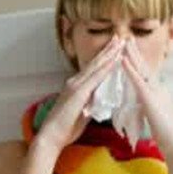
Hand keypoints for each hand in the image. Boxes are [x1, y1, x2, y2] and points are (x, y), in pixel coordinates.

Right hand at [36, 34, 123, 153]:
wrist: (52, 136)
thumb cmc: (66, 128)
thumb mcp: (83, 112)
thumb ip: (92, 103)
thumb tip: (101, 101)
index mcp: (76, 86)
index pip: (93, 69)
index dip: (104, 57)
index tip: (114, 48)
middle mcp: (75, 82)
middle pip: (95, 63)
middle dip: (108, 49)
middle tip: (119, 37)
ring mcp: (76, 85)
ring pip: (96, 66)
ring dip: (109, 54)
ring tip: (120, 43)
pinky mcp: (79, 92)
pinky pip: (96, 77)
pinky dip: (107, 67)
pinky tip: (115, 60)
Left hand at [120, 37, 172, 157]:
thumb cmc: (168, 137)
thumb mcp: (157, 119)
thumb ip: (151, 110)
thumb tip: (147, 107)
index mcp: (159, 94)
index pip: (147, 76)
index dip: (139, 64)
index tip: (132, 53)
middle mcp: (159, 90)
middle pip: (145, 68)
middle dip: (135, 54)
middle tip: (127, 40)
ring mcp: (155, 93)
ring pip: (142, 70)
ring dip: (132, 56)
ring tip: (123, 43)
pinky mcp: (150, 100)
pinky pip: (138, 81)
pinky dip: (129, 69)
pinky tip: (122, 60)